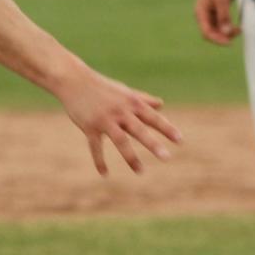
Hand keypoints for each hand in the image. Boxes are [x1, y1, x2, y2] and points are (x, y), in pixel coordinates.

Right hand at [55, 66, 181, 175]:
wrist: (74, 80)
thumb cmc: (102, 87)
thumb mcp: (125, 92)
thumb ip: (143, 100)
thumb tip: (162, 105)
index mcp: (131, 103)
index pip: (153, 117)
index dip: (167, 129)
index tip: (180, 141)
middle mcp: (120, 111)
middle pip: (139, 129)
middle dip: (152, 143)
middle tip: (166, 157)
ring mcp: (104, 120)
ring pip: (120, 140)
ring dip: (131, 157)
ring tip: (141, 172)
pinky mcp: (89, 127)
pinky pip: (95, 147)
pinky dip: (100, 161)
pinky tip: (105, 174)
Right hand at [195, 0, 238, 44]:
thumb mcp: (221, 0)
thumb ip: (223, 15)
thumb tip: (226, 32)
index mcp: (201, 13)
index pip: (206, 32)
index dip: (217, 39)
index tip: (229, 43)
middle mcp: (203, 18)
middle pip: (211, 34)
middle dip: (224, 36)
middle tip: (237, 33)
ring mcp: (208, 19)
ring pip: (217, 32)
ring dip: (228, 33)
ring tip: (239, 30)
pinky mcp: (214, 19)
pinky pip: (221, 28)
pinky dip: (229, 29)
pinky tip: (238, 28)